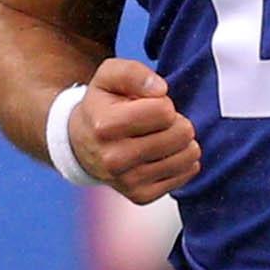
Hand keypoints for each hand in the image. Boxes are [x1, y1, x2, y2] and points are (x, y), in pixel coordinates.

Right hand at [69, 58, 200, 204]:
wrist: (81, 144)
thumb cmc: (102, 104)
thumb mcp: (108, 76)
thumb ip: (133, 73)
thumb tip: (161, 90)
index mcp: (105, 126)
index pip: (165, 111)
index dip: (163, 103)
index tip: (149, 105)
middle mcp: (114, 159)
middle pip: (180, 134)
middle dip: (176, 121)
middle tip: (159, 121)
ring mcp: (127, 182)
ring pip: (187, 156)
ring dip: (182, 141)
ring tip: (164, 135)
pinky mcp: (141, 196)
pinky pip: (186, 174)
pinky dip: (183, 160)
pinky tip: (165, 153)